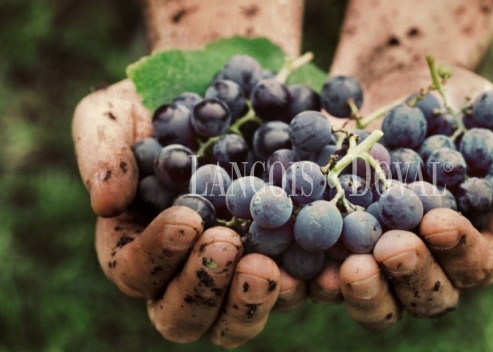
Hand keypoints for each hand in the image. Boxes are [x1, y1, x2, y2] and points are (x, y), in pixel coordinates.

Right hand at [73, 80, 309, 347]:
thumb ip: (101, 150)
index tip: (187, 219)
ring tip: (269, 267)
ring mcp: (237, 270)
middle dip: (203, 288)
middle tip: (228, 245)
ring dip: (251, 303)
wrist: (229, 90)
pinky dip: (308, 286)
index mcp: (139, 245)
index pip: (136, 271)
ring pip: (236, 321)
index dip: (157, 255)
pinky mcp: (285, 260)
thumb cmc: (161, 104)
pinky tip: (324, 266)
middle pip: (184, 316)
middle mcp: (186, 270)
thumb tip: (105, 202)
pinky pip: (295, 291)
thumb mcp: (117, 112)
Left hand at [324, 65, 492, 327]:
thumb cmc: (466, 108)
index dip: (460, 249)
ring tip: (347, 269)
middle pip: (426, 295)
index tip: (439, 221)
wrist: (402, 81)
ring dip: (363, 290)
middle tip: (392, 248)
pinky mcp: (336, 242)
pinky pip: (324, 271)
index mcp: (475, 242)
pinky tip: (302, 264)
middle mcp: (428, 260)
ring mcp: (379, 256)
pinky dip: (312, 275)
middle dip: (410, 274)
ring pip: (376, 297)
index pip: (476, 264)